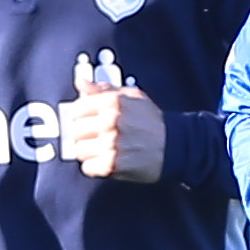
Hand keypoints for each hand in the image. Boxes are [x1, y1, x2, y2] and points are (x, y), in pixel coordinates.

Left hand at [63, 56, 166, 180]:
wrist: (174, 146)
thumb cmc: (151, 120)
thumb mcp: (131, 97)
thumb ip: (103, 89)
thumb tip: (80, 82)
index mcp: (112, 102)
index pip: (76, 109)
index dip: (80, 116)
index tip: (87, 120)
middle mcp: (110, 122)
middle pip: (75, 131)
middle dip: (83, 135)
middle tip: (95, 137)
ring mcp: (110, 145)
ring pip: (79, 150)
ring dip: (88, 152)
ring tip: (102, 150)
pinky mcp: (113, 165)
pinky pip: (87, 167)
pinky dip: (94, 167)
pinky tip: (107, 161)